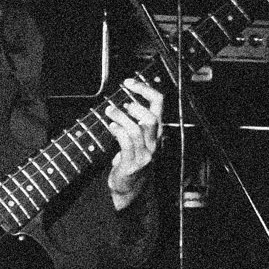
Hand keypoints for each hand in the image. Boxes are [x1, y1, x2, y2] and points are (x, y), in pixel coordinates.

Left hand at [103, 78, 164, 208]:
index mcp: (156, 131)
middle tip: (121, 102)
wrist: (127, 186)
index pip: (159, 104)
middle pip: (152, 118)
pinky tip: (111, 126)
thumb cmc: (129, 157)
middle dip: (135, 106)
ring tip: (109, 111)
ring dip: (121, 117)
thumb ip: (133, 120)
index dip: (145, 90)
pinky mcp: (133, 163)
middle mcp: (154, 142)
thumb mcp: (135, 137)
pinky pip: (127, 143)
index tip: (129, 82)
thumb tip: (122, 99)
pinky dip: (118, 131)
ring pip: (137, 129)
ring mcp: (145, 154)